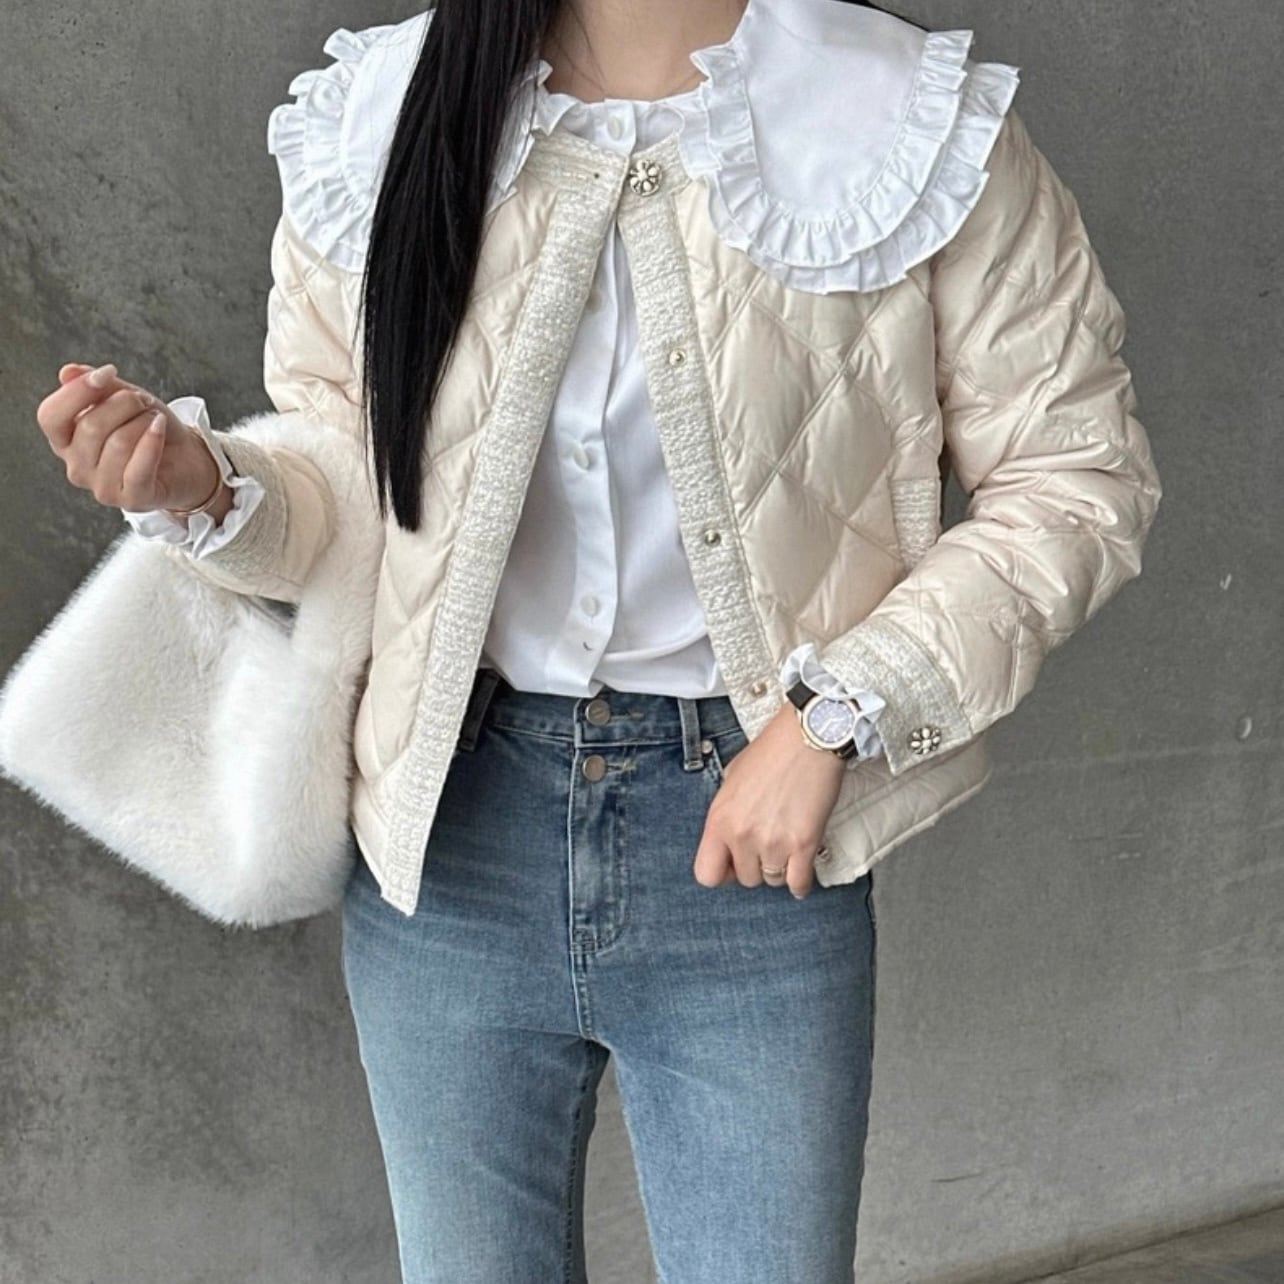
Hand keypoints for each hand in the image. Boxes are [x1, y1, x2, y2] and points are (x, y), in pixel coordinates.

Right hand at [35, 362, 223, 513]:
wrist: (189, 461)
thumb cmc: (149, 430)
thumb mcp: (124, 400)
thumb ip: (98, 387)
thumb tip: (67, 372)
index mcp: (65, 442)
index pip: (50, 416)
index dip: (77, 391)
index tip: (109, 372)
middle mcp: (77, 468)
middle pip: (90, 426)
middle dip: (124, 403)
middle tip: (144, 401)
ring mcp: (102, 488)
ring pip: (117, 443)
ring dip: (143, 422)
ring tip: (155, 419)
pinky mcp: (132, 500)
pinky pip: (138, 467)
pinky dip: (152, 440)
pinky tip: (160, 426)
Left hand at [693, 700, 846, 899]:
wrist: (809, 737)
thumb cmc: (772, 751)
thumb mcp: (732, 779)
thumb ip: (728, 814)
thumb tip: (731, 839)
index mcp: (719, 819)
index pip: (706, 874)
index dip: (721, 873)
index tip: (733, 864)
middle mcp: (742, 835)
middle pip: (746, 879)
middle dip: (756, 865)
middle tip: (767, 846)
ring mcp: (774, 842)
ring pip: (773, 880)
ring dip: (779, 867)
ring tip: (786, 846)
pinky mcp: (804, 844)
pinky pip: (798, 883)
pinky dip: (800, 882)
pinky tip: (801, 869)